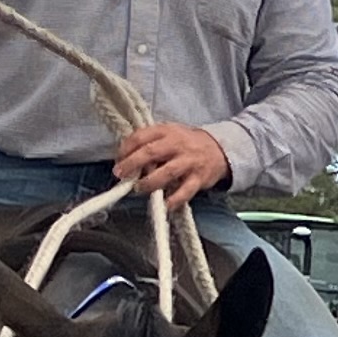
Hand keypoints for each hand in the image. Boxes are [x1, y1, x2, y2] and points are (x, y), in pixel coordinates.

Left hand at [112, 121, 232, 208]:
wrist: (219, 150)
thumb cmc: (186, 143)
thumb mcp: (168, 134)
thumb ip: (149, 144)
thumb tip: (127, 161)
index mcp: (166, 131)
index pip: (140, 137)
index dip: (125, 149)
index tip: (118, 161)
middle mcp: (177, 145)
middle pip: (150, 153)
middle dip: (132, 164)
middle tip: (120, 175)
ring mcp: (189, 162)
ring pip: (166, 172)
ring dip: (149, 182)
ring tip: (139, 189)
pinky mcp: (199, 179)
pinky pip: (185, 192)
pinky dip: (174, 200)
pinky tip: (165, 205)